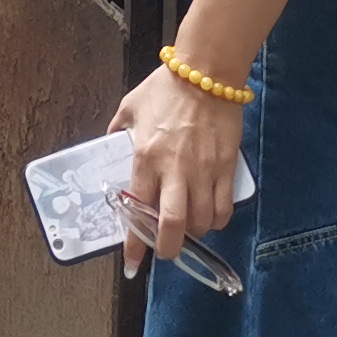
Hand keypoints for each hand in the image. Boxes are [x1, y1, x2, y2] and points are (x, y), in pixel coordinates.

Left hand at [108, 62, 242, 270]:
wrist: (207, 71)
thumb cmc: (165, 87)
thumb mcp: (130, 107)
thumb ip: (118, 130)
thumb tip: (109, 146)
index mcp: (145, 156)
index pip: (137, 208)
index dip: (135, 242)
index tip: (132, 264)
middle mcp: (174, 169)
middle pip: (174, 225)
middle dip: (169, 248)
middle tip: (166, 252)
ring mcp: (204, 170)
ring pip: (202, 221)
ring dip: (193, 233)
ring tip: (187, 228)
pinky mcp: (227, 167)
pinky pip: (225, 207)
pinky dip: (217, 220)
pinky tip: (210, 217)